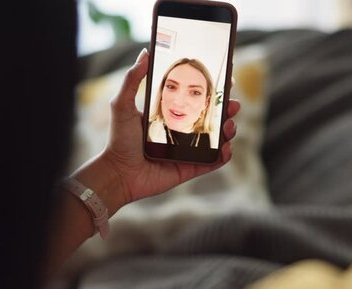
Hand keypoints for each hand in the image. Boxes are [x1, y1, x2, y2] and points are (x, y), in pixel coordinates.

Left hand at [102, 49, 239, 206]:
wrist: (118, 172)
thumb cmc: (119, 139)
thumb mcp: (122, 104)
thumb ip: (133, 78)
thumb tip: (145, 52)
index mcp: (172, 113)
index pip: (197, 98)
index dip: (213, 90)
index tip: (226, 80)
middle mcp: (183, 130)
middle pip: (214, 116)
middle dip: (228, 108)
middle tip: (233, 103)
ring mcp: (189, 150)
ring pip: (218, 137)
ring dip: (229, 129)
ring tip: (228, 124)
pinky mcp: (191, 167)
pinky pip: (214, 161)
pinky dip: (224, 155)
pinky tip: (225, 147)